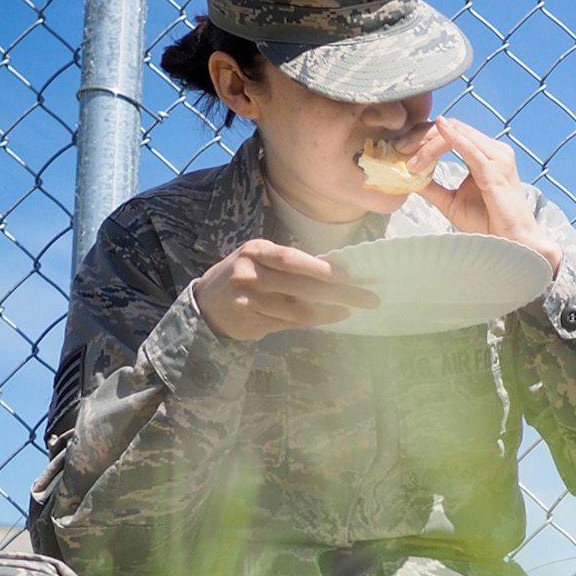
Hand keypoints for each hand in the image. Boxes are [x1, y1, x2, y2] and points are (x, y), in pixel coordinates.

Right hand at [193, 239, 378, 341]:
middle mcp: (249, 274)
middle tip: (368, 299)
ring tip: (349, 310)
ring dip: (328, 311)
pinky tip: (329, 317)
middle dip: (339, 294)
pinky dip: (313, 321)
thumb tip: (335, 268)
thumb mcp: (261, 259)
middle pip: (300, 287)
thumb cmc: (246, 274)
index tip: (347, 276)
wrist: (207, 302)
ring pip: (297, 310)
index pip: (290, 259)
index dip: (319, 268)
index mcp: (256, 251)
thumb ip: (290, 263)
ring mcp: (248, 301)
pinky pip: (289, 324)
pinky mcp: (250, 322)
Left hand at [397, 117, 561, 274]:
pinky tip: (438, 132)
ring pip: (458, 134)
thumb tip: (407, 176)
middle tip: (400, 149)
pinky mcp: (495, 170)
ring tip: (410, 158)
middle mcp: (495, 151)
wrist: (512, 243)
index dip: (424, 136)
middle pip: (454, 128)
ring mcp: (498, 158)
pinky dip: (452, 139)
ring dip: (429, 143)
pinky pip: (470, 149)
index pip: (452, 132)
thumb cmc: (488, 224)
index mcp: (486, 155)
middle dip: (422, 136)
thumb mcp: (451, 202)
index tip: (401, 150)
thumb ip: (432, 186)